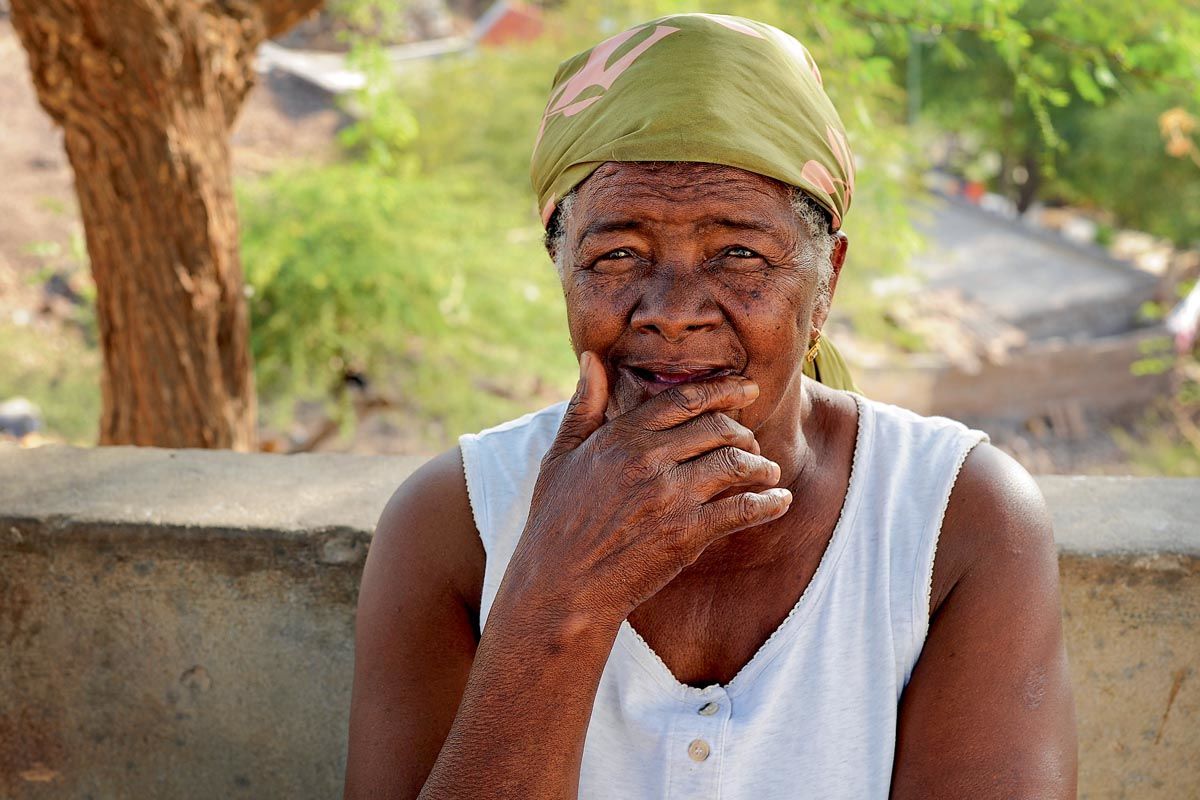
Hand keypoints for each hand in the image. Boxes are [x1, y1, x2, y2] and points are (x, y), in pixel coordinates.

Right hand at [496, 351, 791, 629]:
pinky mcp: (687, 534)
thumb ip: (583, 405)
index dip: (723, 390)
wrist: (561, 586)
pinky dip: (768, 504)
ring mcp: (670, 497)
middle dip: (744, 433)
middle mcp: (648, 460)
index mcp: (621, 436)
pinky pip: (742, 510)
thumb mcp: (560, 456)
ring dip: (761, 467)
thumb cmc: (555, 521)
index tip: (748, 390)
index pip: (684, 399)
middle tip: (752, 443)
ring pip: (736, 465)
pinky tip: (779, 502)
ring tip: (768, 473)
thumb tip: (593, 359)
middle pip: (718, 428)